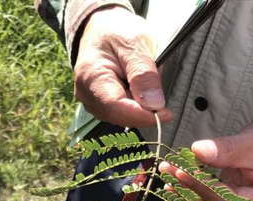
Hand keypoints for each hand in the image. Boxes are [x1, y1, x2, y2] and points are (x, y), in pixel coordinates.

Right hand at [74, 6, 172, 127]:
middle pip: (120, 116)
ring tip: (144, 83)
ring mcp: (91, 102)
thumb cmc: (117, 31)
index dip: (143, 115)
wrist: (102, 29)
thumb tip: (154, 105)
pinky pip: (120, 115)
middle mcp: (86, 94)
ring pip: (122, 118)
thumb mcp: (136, 43)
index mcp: (92, 75)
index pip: (117, 107)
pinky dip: (134, 106)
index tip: (166, 114)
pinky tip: (137, 90)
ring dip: (139, 108)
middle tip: (159, 93)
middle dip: (144, 110)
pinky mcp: (98, 107)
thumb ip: (144, 74)